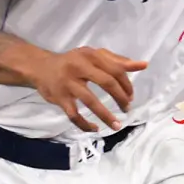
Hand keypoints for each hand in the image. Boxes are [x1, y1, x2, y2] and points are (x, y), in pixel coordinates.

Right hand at [26, 47, 148, 132]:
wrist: (41, 67)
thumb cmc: (74, 62)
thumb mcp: (94, 56)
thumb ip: (118, 61)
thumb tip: (143, 65)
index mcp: (91, 55)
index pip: (115, 69)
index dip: (127, 83)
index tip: (132, 96)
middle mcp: (79, 67)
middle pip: (106, 82)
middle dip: (121, 97)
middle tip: (128, 108)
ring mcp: (68, 83)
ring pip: (90, 101)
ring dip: (106, 115)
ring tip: (117, 125)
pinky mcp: (59, 98)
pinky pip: (73, 114)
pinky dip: (84, 124)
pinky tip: (95, 128)